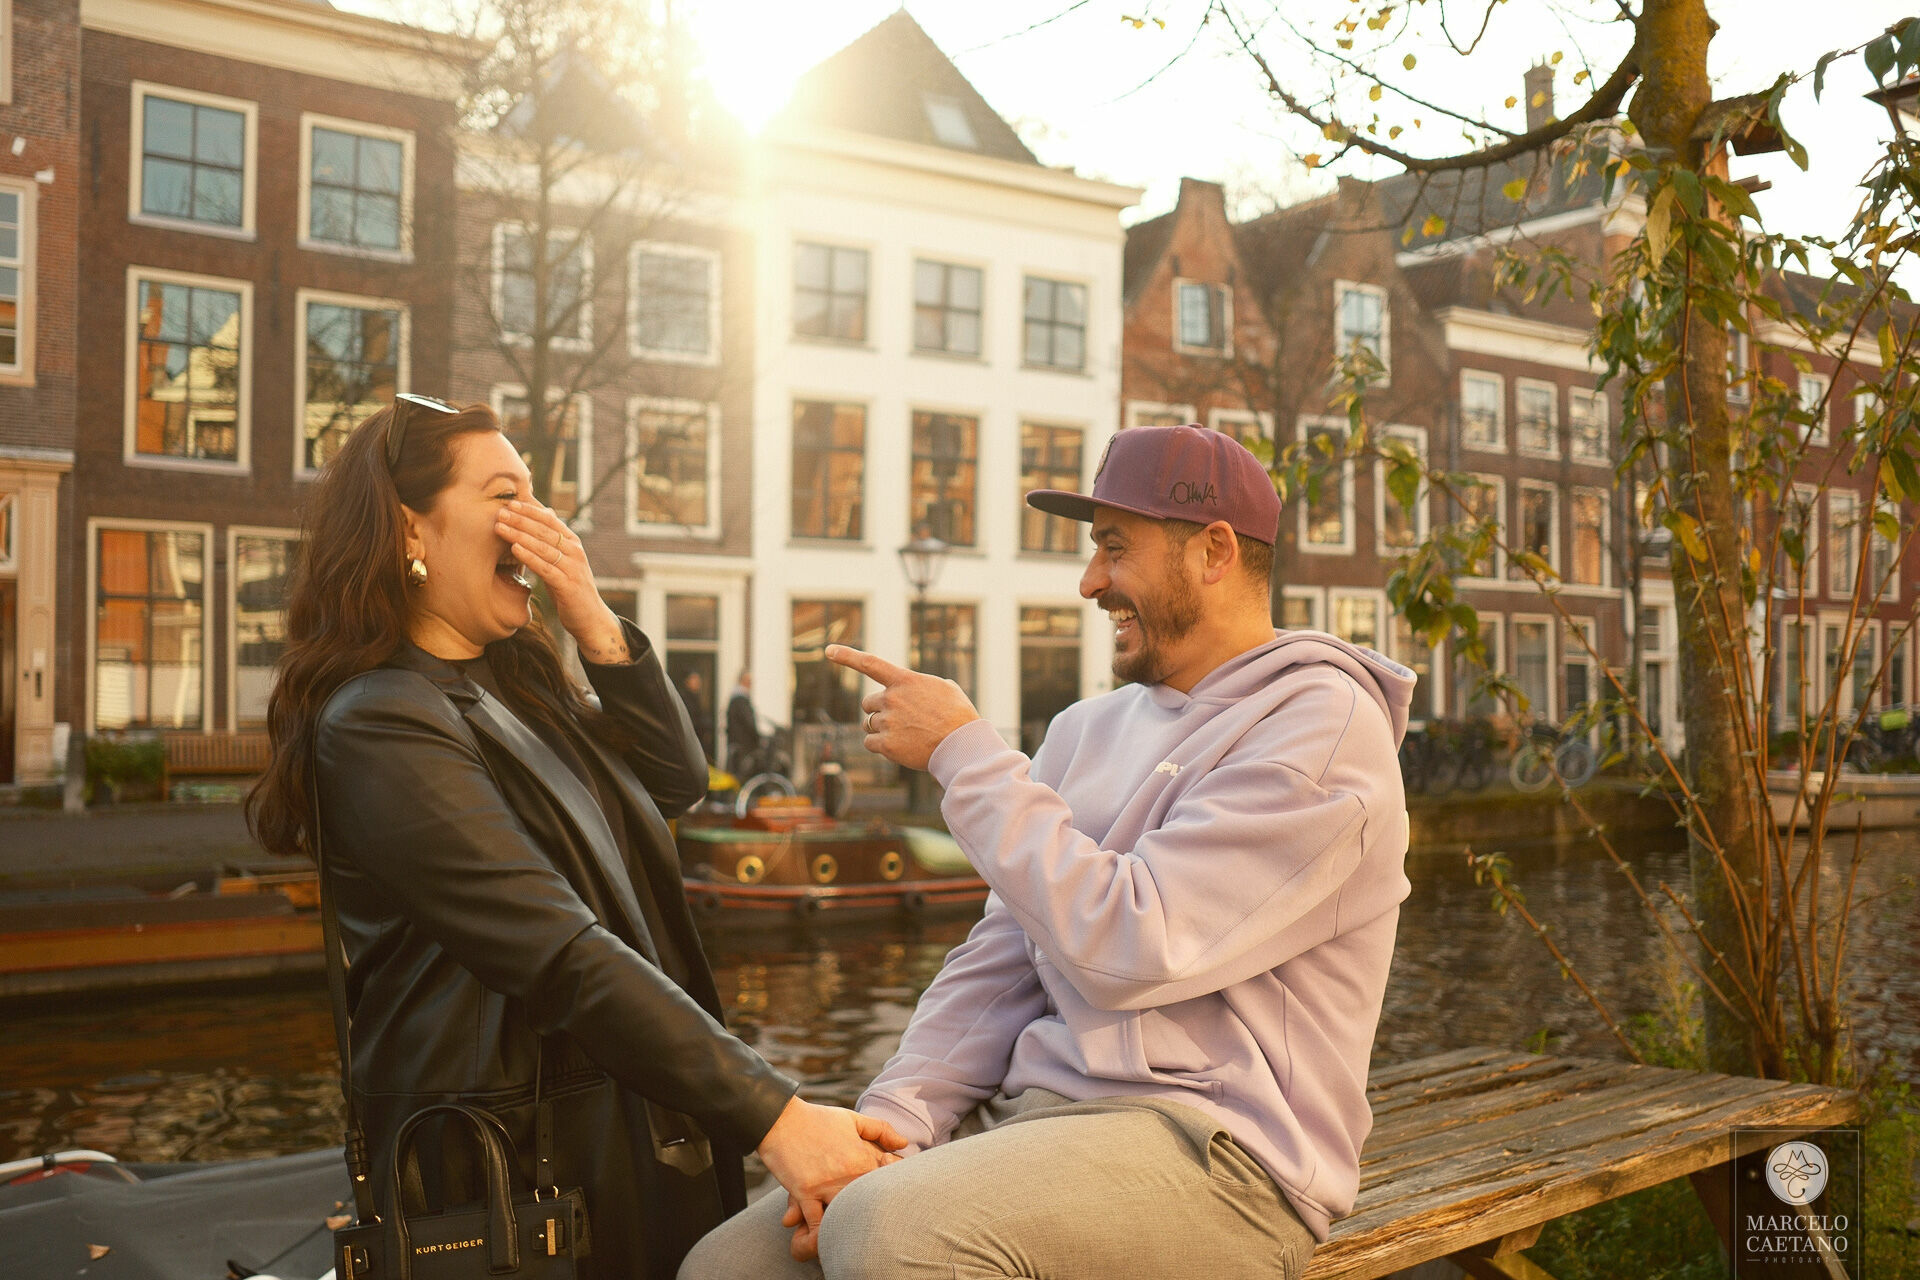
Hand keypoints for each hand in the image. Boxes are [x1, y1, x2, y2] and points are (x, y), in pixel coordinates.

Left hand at [494, 500, 628, 662]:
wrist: (590, 618)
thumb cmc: (570, 588)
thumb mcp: (562, 562)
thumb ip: (552, 542)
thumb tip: (540, 516)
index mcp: (573, 543)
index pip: (550, 520)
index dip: (530, 510)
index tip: (510, 503)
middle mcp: (575, 552)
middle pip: (544, 530)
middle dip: (520, 520)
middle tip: (500, 512)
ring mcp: (573, 568)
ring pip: (543, 547)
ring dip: (519, 535)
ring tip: (500, 528)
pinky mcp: (568, 585)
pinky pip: (545, 568)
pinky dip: (529, 556)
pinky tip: (514, 549)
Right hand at [756, 1097, 906, 1253]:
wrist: (780, 1119)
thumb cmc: (817, 1119)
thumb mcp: (852, 1119)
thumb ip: (881, 1130)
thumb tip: (904, 1144)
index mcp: (864, 1157)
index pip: (889, 1183)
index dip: (891, 1192)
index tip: (887, 1200)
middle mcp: (849, 1174)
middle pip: (870, 1206)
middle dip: (874, 1218)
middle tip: (876, 1229)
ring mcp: (826, 1185)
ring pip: (846, 1217)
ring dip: (848, 1228)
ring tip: (852, 1239)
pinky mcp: (805, 1193)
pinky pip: (816, 1223)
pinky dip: (821, 1236)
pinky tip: (825, 1242)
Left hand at [825, 646, 981, 769]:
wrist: (962, 745)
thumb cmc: (959, 716)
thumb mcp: (945, 688)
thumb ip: (923, 685)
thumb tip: (920, 690)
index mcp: (905, 680)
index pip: (870, 663)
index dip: (847, 656)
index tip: (828, 650)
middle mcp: (892, 698)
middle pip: (868, 704)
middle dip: (880, 711)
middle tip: (901, 721)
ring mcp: (888, 721)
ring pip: (869, 725)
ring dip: (882, 729)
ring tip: (907, 735)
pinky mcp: (886, 744)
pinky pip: (870, 743)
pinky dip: (880, 746)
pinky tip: (901, 747)